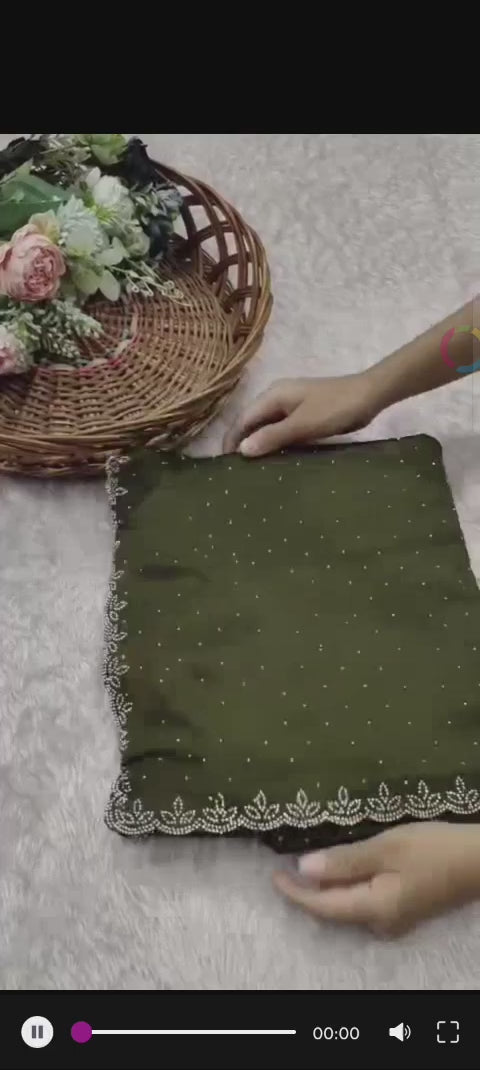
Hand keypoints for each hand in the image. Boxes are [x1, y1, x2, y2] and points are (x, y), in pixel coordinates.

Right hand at [223, 373, 379, 456]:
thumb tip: (242, 450)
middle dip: (243, 443)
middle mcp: (277, 397)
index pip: (243, 419)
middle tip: (238, 470)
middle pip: (252, 422)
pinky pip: (282, 429)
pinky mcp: (303, 414)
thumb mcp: (302, 425)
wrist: (368, 396)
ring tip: (253, 468)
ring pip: (267, 426)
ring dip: (259, 444)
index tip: (226, 463)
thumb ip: (272, 436)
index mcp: (272, 395)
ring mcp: (291, 405)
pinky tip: (276, 458)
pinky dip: (275, 442)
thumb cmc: (334, 408)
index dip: (232, 440)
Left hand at [274, 822, 479, 934]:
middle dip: (307, 892)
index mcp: (374, 909)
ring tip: (305, 863)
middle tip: (283, 866)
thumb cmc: (433, 850)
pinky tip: (340, 867)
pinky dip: (346, 886)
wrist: (479, 860)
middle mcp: (381, 923)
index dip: (295, 893)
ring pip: (348, 905)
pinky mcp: (403, 908)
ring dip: (326, 888)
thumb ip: (344, 861)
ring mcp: (394, 919)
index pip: (322, 907)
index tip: (272, 874)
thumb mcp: (386, 848)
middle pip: (334, 910)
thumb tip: (304, 869)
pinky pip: (364, 901)